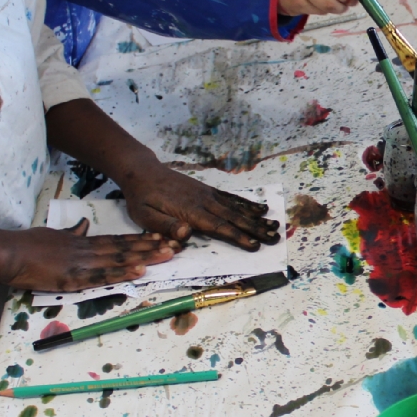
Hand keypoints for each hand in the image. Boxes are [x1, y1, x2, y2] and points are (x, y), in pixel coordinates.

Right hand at [5, 219, 176, 291]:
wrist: (9, 252)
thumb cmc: (28, 244)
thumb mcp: (54, 234)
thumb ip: (72, 232)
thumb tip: (84, 224)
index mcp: (83, 242)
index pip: (117, 240)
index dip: (140, 239)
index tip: (160, 237)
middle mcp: (88, 250)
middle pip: (125, 248)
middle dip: (151, 247)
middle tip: (176, 244)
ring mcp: (83, 263)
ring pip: (120, 260)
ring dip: (145, 257)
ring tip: (167, 255)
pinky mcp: (74, 278)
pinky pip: (103, 276)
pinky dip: (123, 274)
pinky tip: (139, 272)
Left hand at [120, 165, 280, 250]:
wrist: (142, 171)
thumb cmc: (142, 198)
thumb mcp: (145, 215)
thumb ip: (165, 225)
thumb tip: (186, 233)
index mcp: (190, 211)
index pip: (219, 227)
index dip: (237, 237)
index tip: (254, 245)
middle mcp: (204, 201)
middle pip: (234, 217)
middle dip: (255, 229)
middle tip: (275, 238)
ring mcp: (208, 194)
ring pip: (236, 208)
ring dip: (256, 218)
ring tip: (274, 225)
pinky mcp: (207, 190)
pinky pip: (231, 198)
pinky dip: (247, 204)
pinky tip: (259, 209)